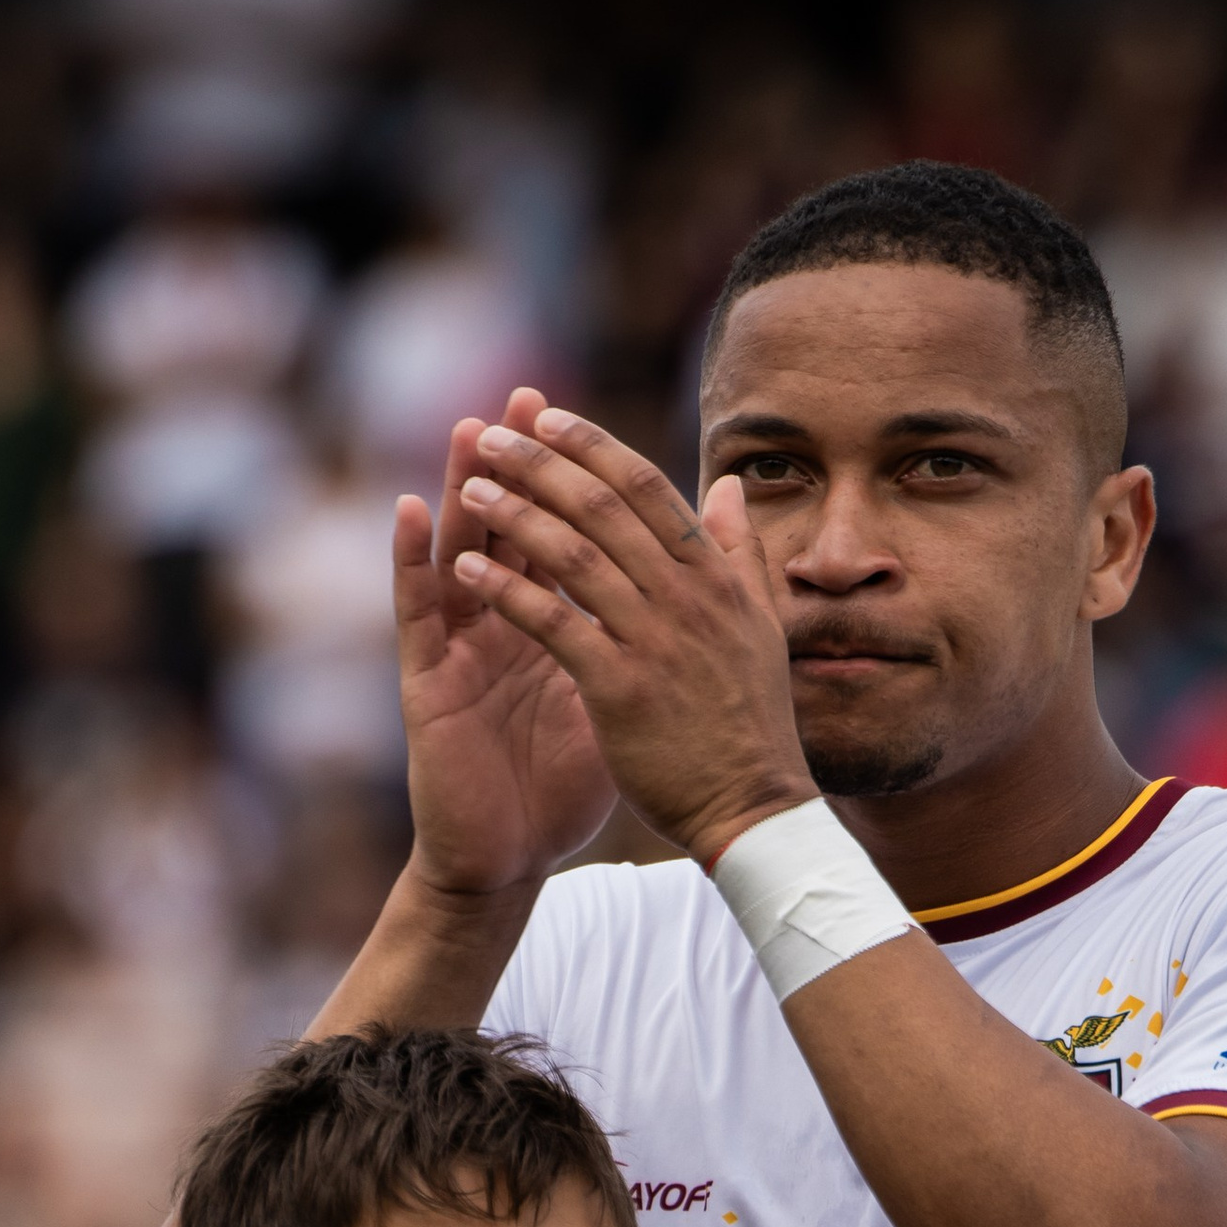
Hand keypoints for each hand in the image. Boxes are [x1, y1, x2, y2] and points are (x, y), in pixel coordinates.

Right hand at [398, 386, 617, 894]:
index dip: (576, 482)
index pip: (563, 535)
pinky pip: (415, 612)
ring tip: (468, 427)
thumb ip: (643, 637)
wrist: (510, 861)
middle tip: (530, 395)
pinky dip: (410, 560)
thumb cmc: (559, 788)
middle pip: (510, 525)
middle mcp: (500, 623)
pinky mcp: (427, 681)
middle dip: (522, 462)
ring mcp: (460, 647)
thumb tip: (690, 590)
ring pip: (458, 551)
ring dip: (461, 488)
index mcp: (548, 624)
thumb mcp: (616, 701)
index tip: (591, 422)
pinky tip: (409, 510)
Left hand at [452, 408, 813, 865]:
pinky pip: (553, 623)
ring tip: (471, 491)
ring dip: (516, 517)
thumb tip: (730, 485)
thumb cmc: (749, 722)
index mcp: (715, 577)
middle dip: (540, 464)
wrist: (753, 809)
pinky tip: (468, 570)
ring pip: (573, 556)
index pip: (646, 487)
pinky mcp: (620, 688)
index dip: (592, 445)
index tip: (546, 417)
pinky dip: (508, 591)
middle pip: (603, 506)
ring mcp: (654, 640)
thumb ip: (739, 552)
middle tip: (489, 436)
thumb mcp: (758, 625)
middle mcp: (687, 597)